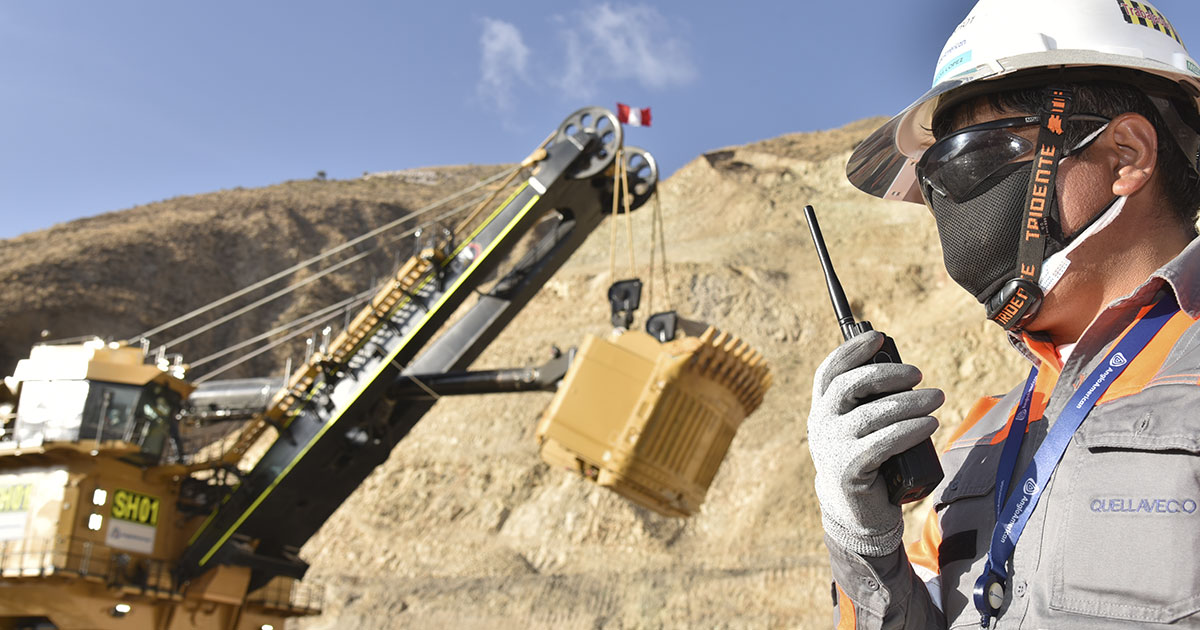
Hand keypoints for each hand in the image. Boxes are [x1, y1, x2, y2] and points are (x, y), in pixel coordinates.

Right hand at [808, 331, 943, 556]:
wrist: (854, 512)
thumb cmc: (865, 461)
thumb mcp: (859, 429)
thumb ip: (869, 403)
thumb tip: (903, 373)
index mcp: (822, 409)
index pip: (830, 372)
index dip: (852, 351)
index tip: (879, 338)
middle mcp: (821, 425)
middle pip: (850, 386)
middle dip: (887, 374)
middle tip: (919, 374)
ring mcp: (832, 448)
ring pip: (872, 415)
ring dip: (909, 403)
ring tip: (937, 399)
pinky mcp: (850, 470)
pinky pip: (883, 443)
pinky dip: (909, 430)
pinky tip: (929, 424)